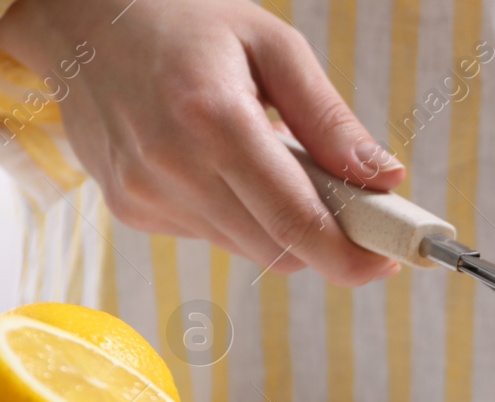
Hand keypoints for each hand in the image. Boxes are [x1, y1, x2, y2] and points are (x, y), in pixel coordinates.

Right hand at [0, 0, 401, 284]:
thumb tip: (384, 178)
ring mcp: (145, 194)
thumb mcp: (273, 46)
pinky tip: (220, 165)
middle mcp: (172, 166)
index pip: (298, 224)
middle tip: (349, 203)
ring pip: (251, 249)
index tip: (389, 258)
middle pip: (281, 250)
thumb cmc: (183, 20)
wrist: (79, 18)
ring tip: (272, 163)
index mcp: (214, 119)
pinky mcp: (130, 209)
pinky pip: (213, 236)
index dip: (354, 256)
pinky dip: (238, 215)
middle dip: (327, 238)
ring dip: (280, 224)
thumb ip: (329, 119)